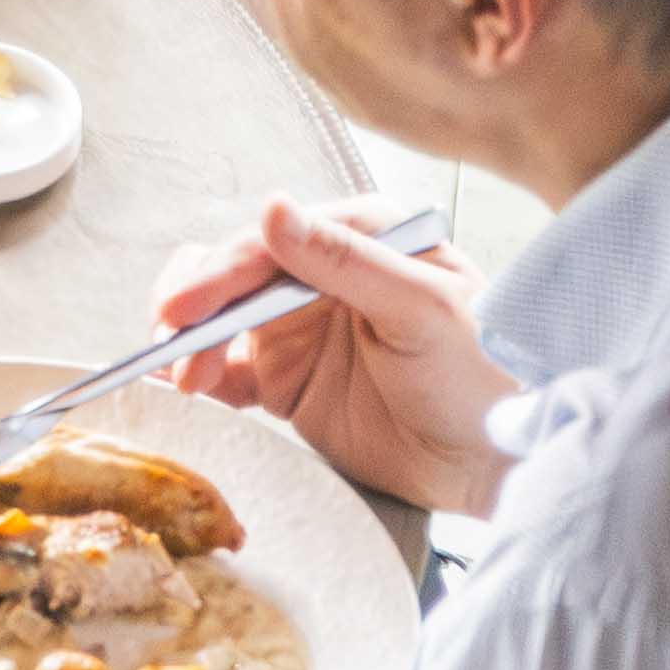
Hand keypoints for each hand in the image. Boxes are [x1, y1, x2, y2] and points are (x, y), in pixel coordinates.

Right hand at [159, 194, 510, 520]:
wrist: (501, 462)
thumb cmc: (485, 372)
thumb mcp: (422, 308)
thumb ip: (345, 261)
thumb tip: (273, 208)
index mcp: (361, 237)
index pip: (273, 242)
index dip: (222, 272)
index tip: (186, 306)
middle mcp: (324, 274)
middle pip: (235, 276)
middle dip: (195, 305)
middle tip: (169, 341)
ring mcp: (302, 328)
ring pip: (221, 319)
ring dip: (190, 339)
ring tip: (176, 373)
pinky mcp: (290, 381)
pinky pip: (229, 373)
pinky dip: (202, 377)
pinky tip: (190, 389)